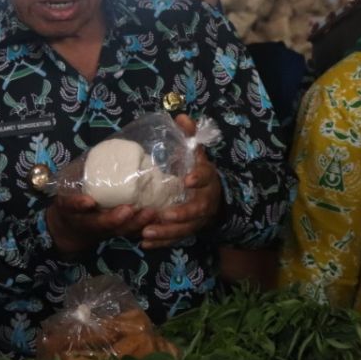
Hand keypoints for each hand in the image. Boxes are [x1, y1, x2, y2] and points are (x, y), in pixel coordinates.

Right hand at [46, 193, 158, 255]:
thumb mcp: (64, 205)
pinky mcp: (120, 229)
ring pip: (130, 231)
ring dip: (144, 223)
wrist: (69, 231)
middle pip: (122, 229)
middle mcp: (103, 231)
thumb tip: (89, 201)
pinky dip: (147, 225)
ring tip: (157, 212)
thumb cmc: (68, 211)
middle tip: (148, 210)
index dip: (114, 219)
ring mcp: (113, 232)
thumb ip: (74, 203)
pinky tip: (160, 215)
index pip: (102, 224)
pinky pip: (135, 230)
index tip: (127, 210)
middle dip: (136, 221)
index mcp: (88, 224)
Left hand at [140, 114, 222, 249]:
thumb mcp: (197, 154)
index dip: (199, 177)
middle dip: (181, 214)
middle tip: (163, 214)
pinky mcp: (187, 231)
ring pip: (184, 229)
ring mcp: (197, 220)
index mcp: (207, 180)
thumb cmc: (199, 174)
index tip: (188, 179)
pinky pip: (175, 239)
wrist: (215, 201)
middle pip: (196, 210)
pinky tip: (144, 243)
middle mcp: (204, 201)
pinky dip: (161, 242)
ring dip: (166, 232)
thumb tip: (180, 116)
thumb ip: (189, 137)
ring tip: (146, 232)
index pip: (207, 177)